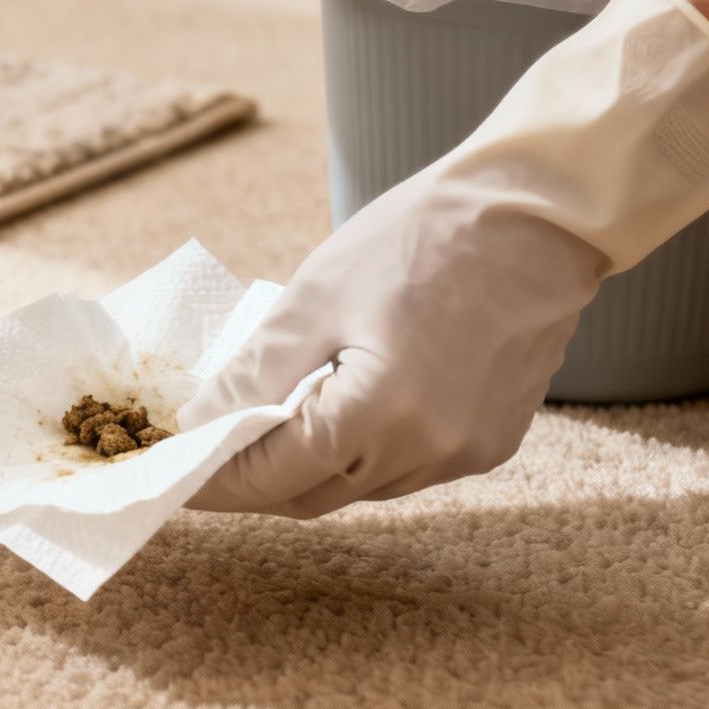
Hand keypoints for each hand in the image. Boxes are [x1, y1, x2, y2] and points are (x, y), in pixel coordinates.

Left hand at [182, 166, 602, 518]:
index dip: (213, 480)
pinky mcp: (492, 444)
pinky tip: (335, 414)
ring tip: (262, 429)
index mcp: (378, 417)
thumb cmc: (422, 237)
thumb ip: (254, 374)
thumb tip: (199, 423)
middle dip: (252, 480)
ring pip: (357, 488)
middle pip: (311, 495)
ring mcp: (467, 454)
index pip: (270, 476)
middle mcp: (428, 452)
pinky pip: (405, 470)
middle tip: (204, 454)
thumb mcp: (315, 298)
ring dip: (306, 469)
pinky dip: (359, 455)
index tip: (170, 473)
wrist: (537, 213)